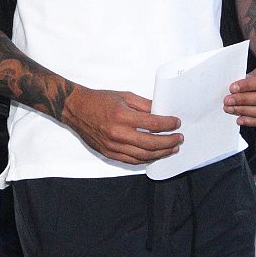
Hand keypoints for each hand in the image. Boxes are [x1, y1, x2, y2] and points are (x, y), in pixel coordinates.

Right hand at [59, 85, 181, 165]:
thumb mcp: (124, 96)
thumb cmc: (99, 100)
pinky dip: (146, 159)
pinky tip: (154, 154)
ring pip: (143, 156)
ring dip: (161, 153)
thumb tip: (162, 112)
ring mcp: (112, 146)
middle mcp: (118, 133)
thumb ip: (144, 105)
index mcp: (122, 116)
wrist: (76, 109)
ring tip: (171, 148)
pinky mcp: (108, 153)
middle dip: (169, 142)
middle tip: (179, 139)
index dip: (168, 124)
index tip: (176, 123)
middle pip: (151, 144)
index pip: (153, 124)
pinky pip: (131, 160)